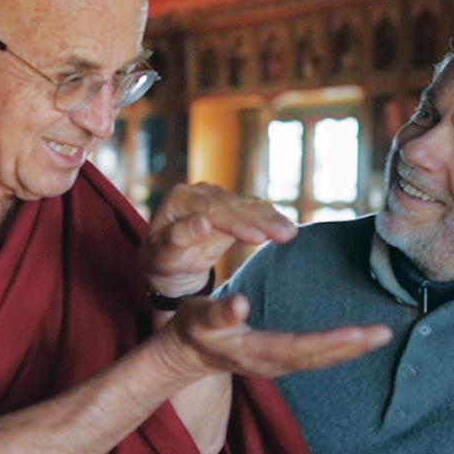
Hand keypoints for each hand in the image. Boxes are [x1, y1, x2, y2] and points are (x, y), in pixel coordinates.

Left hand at [142, 183, 296, 296]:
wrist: (168, 261)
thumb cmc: (162, 260)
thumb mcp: (161, 254)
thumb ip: (178, 237)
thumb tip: (202, 222)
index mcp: (181, 199)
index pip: (214, 210)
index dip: (238, 224)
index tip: (259, 238)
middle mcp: (200, 193)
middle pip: (235, 206)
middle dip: (262, 221)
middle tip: (287, 235)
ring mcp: (217, 197)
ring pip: (248, 206)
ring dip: (271, 219)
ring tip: (292, 232)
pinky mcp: (230, 206)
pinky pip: (253, 210)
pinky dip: (271, 218)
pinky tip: (287, 225)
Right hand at [164, 293, 391, 379]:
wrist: (185, 353)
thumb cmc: (191, 329)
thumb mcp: (197, 318)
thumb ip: (217, 313)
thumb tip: (240, 303)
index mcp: (254, 352)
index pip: (299, 348)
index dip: (330, 342)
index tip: (359, 333)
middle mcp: (271, 362)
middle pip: (317, 357)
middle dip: (351, 346)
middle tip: (384, 333)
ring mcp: (277, 363)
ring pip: (320, 359)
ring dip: (351, 348)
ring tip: (380, 335)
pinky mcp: (280, 358)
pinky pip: (316, 355)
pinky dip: (340, 347)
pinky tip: (358, 339)